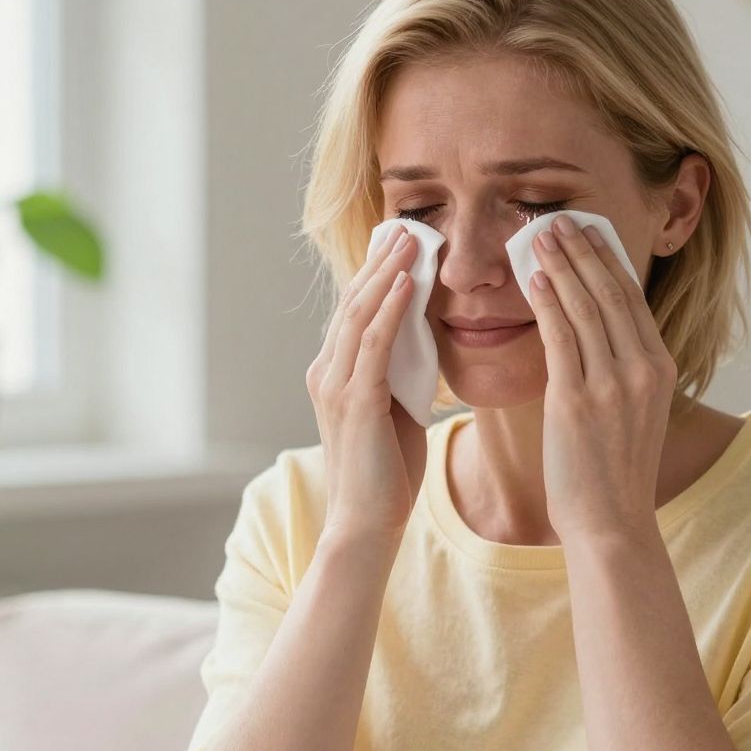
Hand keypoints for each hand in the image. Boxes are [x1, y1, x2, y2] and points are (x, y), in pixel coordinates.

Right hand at [306, 223, 428, 542]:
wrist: (366, 524)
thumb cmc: (386, 476)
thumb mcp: (396, 413)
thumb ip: (401, 377)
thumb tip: (424, 345)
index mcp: (334, 375)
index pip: (355, 313)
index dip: (376, 275)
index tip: (403, 245)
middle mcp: (326, 373)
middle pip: (353, 302)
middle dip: (381, 262)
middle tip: (408, 227)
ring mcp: (336, 385)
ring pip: (360, 314)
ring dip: (387, 273)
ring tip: (412, 240)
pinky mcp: (354, 401)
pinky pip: (372, 343)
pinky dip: (390, 309)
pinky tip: (407, 284)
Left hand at [529, 218, 678, 542]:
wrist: (612, 524)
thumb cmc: (614, 476)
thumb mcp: (634, 415)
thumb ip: (624, 374)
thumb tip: (598, 338)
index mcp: (660, 369)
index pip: (632, 298)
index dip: (607, 259)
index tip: (587, 230)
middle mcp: (642, 369)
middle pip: (609, 292)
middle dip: (582, 249)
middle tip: (557, 219)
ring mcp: (611, 384)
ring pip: (585, 307)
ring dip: (561, 264)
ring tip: (539, 236)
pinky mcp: (577, 400)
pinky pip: (560, 336)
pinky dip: (548, 301)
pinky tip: (534, 278)